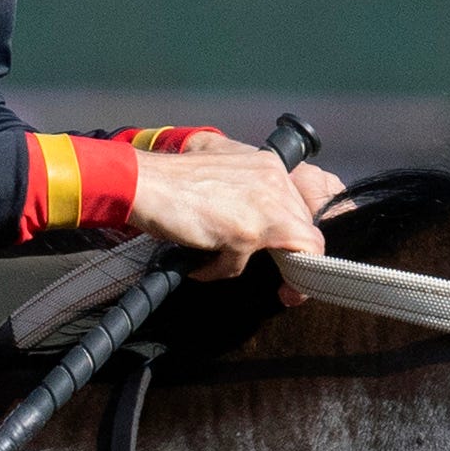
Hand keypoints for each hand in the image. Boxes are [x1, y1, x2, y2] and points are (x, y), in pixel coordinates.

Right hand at [126, 134, 344, 280]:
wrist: (143, 182)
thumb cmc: (173, 180)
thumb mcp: (222, 172)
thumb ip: (247, 191)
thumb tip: (259, 229)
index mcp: (270, 165)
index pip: (303, 205)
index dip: (300, 237)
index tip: (292, 259)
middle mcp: (274, 180)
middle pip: (306, 230)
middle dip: (292, 260)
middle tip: (281, 285)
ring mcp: (263, 205)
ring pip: (298, 250)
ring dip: (276, 272)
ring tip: (246, 278)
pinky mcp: (245, 231)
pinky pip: (241, 265)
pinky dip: (218, 270)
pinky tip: (199, 266)